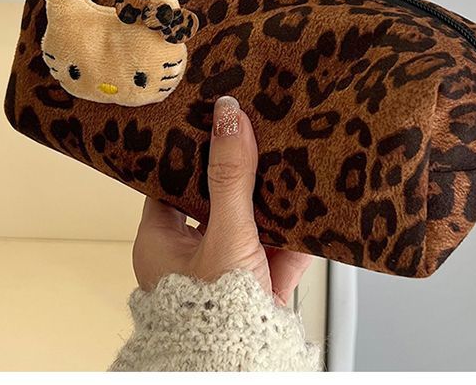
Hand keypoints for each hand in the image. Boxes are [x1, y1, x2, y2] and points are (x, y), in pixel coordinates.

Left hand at [131, 95, 311, 304]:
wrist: (244, 371)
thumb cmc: (212, 316)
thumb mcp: (224, 233)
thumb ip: (230, 175)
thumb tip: (228, 116)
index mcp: (161, 240)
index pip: (170, 180)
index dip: (191, 151)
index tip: (210, 120)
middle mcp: (192, 254)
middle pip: (216, 196)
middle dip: (241, 170)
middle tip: (256, 130)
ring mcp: (228, 268)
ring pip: (251, 219)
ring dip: (271, 197)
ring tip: (287, 155)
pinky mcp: (261, 285)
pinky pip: (279, 246)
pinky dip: (295, 229)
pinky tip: (313, 201)